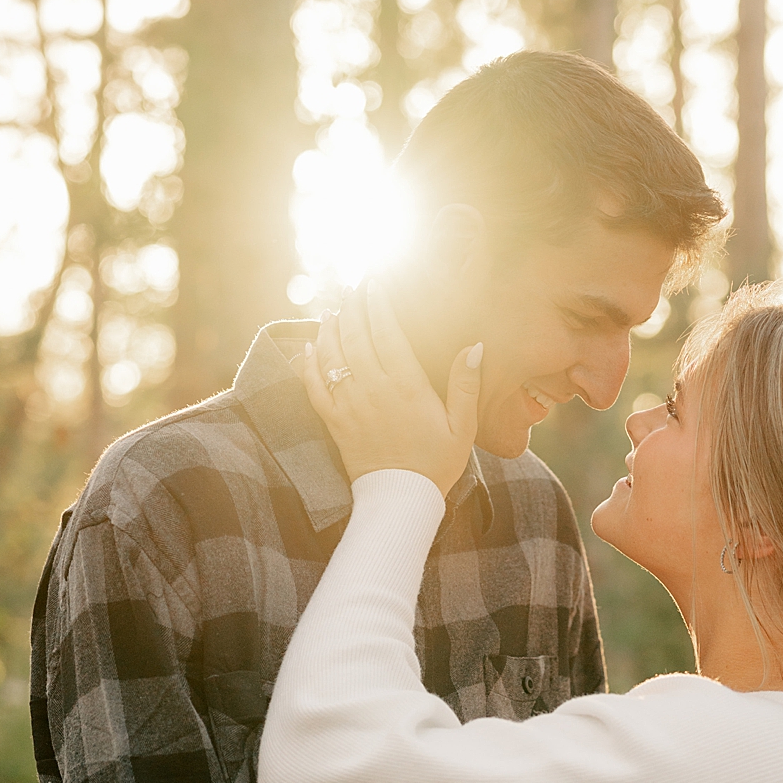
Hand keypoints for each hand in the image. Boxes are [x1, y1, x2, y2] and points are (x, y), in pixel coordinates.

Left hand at [302, 284, 481, 498]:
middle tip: (352, 287)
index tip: (375, 282)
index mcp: (407, 387)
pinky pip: (314, 387)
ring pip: (332, 355)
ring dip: (330, 328)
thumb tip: (474, 346)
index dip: (378, 303)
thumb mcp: (464, 427)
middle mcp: (374, 390)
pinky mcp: (334, 423)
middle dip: (353, 306)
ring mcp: (350, 406)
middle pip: (356, 336)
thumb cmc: (437, 464)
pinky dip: (307, 364)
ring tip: (333, 309)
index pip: (387, 332)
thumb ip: (467, 384)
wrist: (401, 500)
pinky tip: (308, 347)